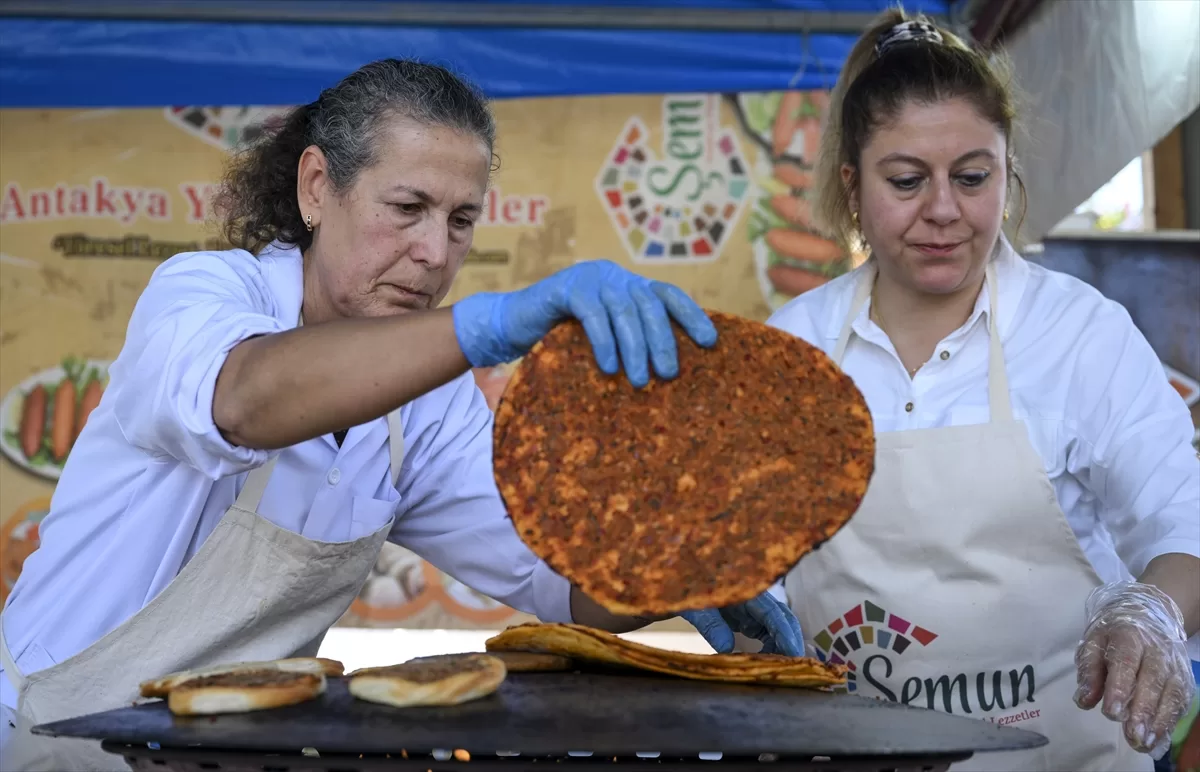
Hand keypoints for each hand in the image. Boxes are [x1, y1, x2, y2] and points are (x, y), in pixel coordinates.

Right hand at [452, 260, 716, 386]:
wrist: (514, 325)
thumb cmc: (562, 339)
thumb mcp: (604, 339)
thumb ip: (630, 342)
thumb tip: (670, 373)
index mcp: (629, 286)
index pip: (668, 295)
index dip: (692, 315)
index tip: (710, 342)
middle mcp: (614, 276)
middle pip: (649, 304)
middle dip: (663, 340)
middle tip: (669, 373)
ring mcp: (589, 277)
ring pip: (623, 310)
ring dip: (636, 347)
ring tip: (641, 379)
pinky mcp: (565, 287)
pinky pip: (592, 314)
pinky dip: (604, 342)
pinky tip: (608, 367)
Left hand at [681, 592, 805, 656]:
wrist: (683, 585)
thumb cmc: (688, 592)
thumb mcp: (696, 608)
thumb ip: (711, 625)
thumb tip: (727, 648)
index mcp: (745, 591)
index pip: (773, 612)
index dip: (785, 633)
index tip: (793, 654)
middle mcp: (755, 598)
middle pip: (783, 618)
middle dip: (791, 641)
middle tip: (794, 668)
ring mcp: (754, 608)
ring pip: (779, 627)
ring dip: (781, 647)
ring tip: (777, 668)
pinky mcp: (749, 618)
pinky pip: (768, 633)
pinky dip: (771, 648)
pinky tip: (764, 662)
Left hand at [1074, 581, 1195, 755]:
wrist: (1147, 615)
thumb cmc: (1113, 635)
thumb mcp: (1093, 644)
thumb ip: (1089, 672)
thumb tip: (1083, 700)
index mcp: (1129, 636)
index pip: (1124, 662)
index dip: (1119, 688)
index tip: (1111, 713)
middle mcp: (1157, 650)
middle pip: (1152, 681)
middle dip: (1142, 711)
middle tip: (1131, 735)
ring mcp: (1174, 665)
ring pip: (1171, 693)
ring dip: (1159, 721)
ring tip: (1143, 743)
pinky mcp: (1184, 678)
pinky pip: (1180, 701)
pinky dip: (1170, 721)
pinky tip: (1157, 737)